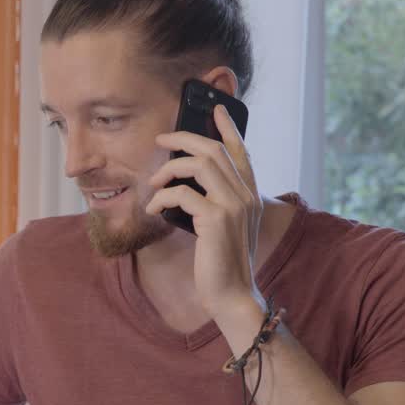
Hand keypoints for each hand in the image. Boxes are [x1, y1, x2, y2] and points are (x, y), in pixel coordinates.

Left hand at [146, 104, 264, 315]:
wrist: (232, 294)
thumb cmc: (223, 262)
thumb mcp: (225, 226)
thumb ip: (218, 202)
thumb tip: (188, 182)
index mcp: (251, 195)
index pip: (242, 152)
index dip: (228, 128)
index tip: (216, 109)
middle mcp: (246, 195)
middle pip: (214, 149)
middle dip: (184, 139)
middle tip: (162, 139)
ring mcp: (234, 205)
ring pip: (200, 163)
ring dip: (170, 168)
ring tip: (154, 181)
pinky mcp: (216, 219)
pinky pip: (182, 193)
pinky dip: (162, 197)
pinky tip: (153, 208)